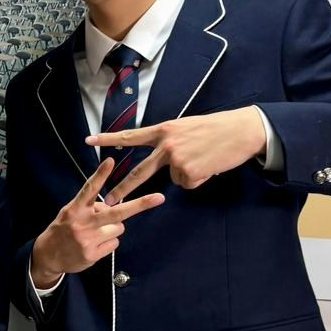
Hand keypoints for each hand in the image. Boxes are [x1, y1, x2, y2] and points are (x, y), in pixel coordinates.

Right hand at [30, 158, 165, 286]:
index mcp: (74, 209)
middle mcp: (82, 223)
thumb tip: (110, 206)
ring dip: (113, 229)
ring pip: (118, 228)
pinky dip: (109, 243)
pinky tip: (95, 245)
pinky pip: (114, 244)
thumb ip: (89, 207)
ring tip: (97, 233)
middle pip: (116, 212)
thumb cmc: (63, 230)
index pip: (89, 189)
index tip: (110, 161)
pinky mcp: (92, 255)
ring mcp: (88, 240)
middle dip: (140, 204)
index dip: (100, 175)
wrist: (47, 256)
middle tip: (159, 198)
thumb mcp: (70, 213)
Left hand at [89, 107, 267, 200]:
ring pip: (174, 179)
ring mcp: (177, 160)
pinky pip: (189, 183)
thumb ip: (170, 142)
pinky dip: (199, 178)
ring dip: (188, 174)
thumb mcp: (186, 128)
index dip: (108, 139)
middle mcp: (166, 145)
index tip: (89, 141)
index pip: (131, 136)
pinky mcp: (190, 173)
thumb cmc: (216, 129)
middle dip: (122, 189)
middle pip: (138, 172)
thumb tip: (166, 162)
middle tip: (107, 201)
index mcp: (164, 130)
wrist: (241, 131)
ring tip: (204, 158)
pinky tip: (209, 165)